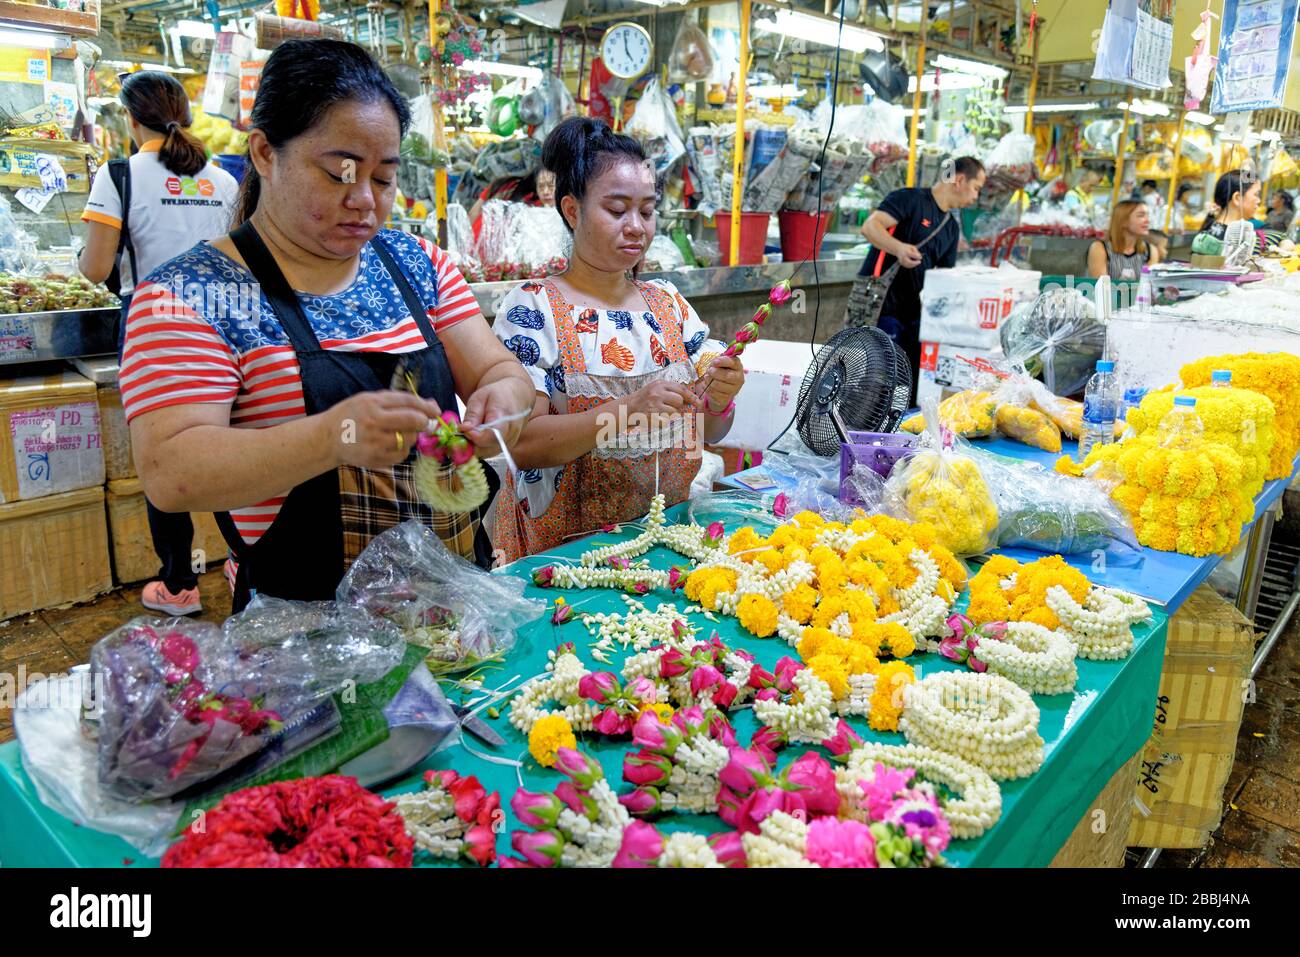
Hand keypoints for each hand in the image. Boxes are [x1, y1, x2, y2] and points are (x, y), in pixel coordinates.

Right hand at [323, 390, 441, 469]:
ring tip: (397, 432)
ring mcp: (374, 443)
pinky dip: (402, 449)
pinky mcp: (376, 459)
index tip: (435, 410)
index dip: (425, 406)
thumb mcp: (369, 400)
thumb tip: (430, 404)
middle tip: (425, 423)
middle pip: (413, 421)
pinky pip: (402, 454)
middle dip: (424, 422)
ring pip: (409, 439)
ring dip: (411, 436)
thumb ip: (397, 400)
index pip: (407, 403)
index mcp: (371, 404)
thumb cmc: (352, 415)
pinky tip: (390, 444)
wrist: (328, 438)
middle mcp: (373, 422)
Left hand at [462, 379, 534, 455]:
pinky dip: (480, 448)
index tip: (465, 429)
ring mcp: (510, 441)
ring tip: (471, 433)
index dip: (474, 437)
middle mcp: (510, 432)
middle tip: (464, 432)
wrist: (516, 398)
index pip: (490, 436)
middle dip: (471, 444)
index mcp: (504, 416)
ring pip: (487, 453)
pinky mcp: (507, 447)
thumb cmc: (497, 396)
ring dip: (474, 447)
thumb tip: (464, 429)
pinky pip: (490, 453)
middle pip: (487, 448)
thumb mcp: (480, 398)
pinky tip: (477, 437)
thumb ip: (472, 414)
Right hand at [626, 380, 701, 416]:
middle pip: (679, 401)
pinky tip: (655, 418)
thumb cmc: (644, 398)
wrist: (627, 408)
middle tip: (668, 407)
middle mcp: (657, 393)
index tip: (699, 403)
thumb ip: (670, 390)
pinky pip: (667, 421)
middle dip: (678, 406)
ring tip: (659, 412)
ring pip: (674, 412)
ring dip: (670, 414)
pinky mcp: (652, 417)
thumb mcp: (656, 388)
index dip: (692, 396)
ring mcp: (654, 405)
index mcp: (660, 384)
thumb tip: (690, 399)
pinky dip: (663, 422)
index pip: (681, 389)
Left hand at [702, 354, 744, 410]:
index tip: (714, 362)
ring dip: (709, 380)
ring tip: (706, 377)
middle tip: (709, 371)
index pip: (732, 363)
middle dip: (715, 372)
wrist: (721, 387)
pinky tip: (707, 385)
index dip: (722, 361)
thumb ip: (718, 361)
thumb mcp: (720, 363)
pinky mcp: (726, 398)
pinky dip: (707, 388)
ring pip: (718, 385)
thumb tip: (714, 362)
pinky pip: (714, 393)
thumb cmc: (721, 371)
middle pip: (727, 376)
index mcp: (738, 366)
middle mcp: (739, 378)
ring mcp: (734, 389)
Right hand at [896, 243, 922, 267]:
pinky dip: (911, 265)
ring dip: (914, 265)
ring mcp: (902, 261)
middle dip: (915, 263)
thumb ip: (916, 252)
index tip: (921, 258)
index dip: (918, 257)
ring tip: (917, 263)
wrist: (897, 249)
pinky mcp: (901, 263)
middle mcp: (903, 257)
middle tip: (919, 262)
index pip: (913, 255)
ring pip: (909, 265)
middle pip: (910, 262)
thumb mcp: (912, 247)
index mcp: (906, 252)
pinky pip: (907, 266)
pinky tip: (913, 264)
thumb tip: (920, 257)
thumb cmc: (906, 247)